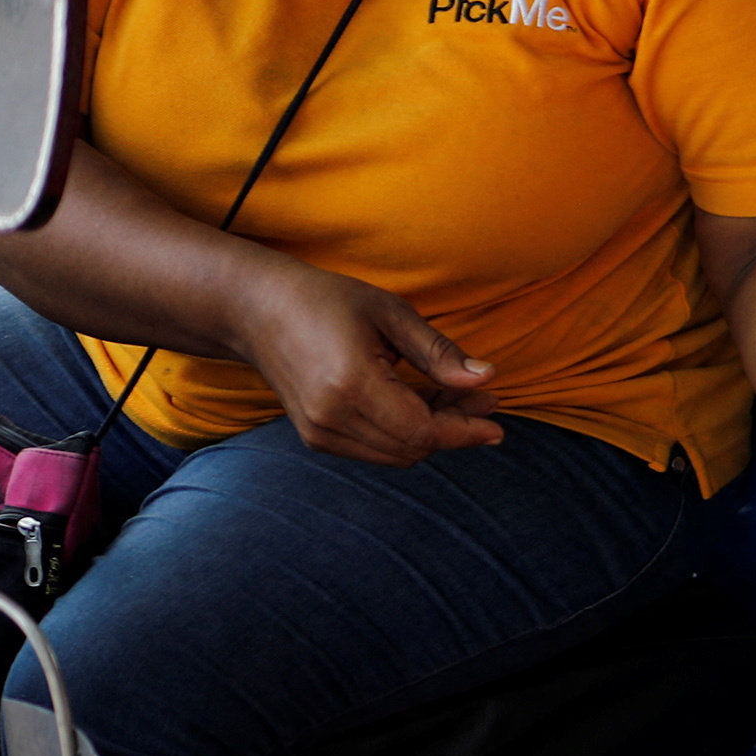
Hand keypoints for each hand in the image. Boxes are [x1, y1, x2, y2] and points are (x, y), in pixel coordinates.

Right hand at [230, 260, 503, 465]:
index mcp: (351, 385)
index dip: (464, 430)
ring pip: (397, 455)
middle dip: (455, 428)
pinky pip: (376, 451)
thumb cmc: (326, 300)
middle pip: (413, 447)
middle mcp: (332, 419)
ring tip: (455, 397)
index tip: (497, 420)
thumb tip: (487, 379)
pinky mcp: (317, 438)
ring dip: (433, 433)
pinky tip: (422, 404)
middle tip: (482, 396)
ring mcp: (320, 434)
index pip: (422, 431)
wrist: (258, 311)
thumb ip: (439, 352)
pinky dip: (406, 435)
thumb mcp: (390, 313)